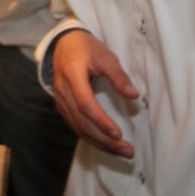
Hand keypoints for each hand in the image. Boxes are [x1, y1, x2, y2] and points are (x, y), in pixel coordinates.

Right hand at [51, 29, 139, 157]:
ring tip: (120, 152)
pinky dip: (91, 138)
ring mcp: (60, 100)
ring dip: (99, 143)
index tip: (119, 134)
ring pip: (77, 128)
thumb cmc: (87, 48)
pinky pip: (75, 126)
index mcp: (72, 73)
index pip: (85, 104)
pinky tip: (106, 144)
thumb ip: (118, 76)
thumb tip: (134, 96)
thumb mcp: (105, 56)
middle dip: (104, 140)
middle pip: (81, 122)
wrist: (64, 43)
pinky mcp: (62, 106)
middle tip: (127, 151)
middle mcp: (62, 90)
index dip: (101, 121)